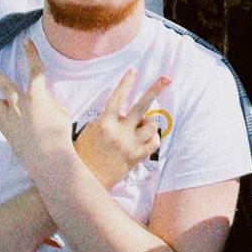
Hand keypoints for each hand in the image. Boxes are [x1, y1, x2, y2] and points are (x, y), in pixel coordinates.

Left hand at [0, 41, 76, 175]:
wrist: (47, 157)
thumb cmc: (60, 134)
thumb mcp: (61, 112)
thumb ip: (49, 102)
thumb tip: (41, 100)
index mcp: (38, 96)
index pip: (35, 69)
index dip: (32, 53)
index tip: (26, 41)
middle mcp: (20, 103)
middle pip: (3, 83)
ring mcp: (9, 117)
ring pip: (0, 103)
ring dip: (6, 104)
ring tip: (18, 114)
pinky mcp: (3, 130)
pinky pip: (1, 118)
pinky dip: (7, 119)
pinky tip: (18, 129)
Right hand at [75, 67, 168, 187]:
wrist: (85, 182)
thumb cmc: (84, 154)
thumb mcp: (88, 132)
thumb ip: (105, 119)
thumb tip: (121, 110)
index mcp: (104, 123)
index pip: (117, 97)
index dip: (126, 82)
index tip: (134, 70)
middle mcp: (120, 132)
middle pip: (142, 106)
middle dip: (155, 89)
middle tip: (167, 78)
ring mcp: (130, 145)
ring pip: (152, 124)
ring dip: (149, 121)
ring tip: (140, 126)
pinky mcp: (137, 157)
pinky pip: (155, 141)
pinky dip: (153, 137)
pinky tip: (145, 138)